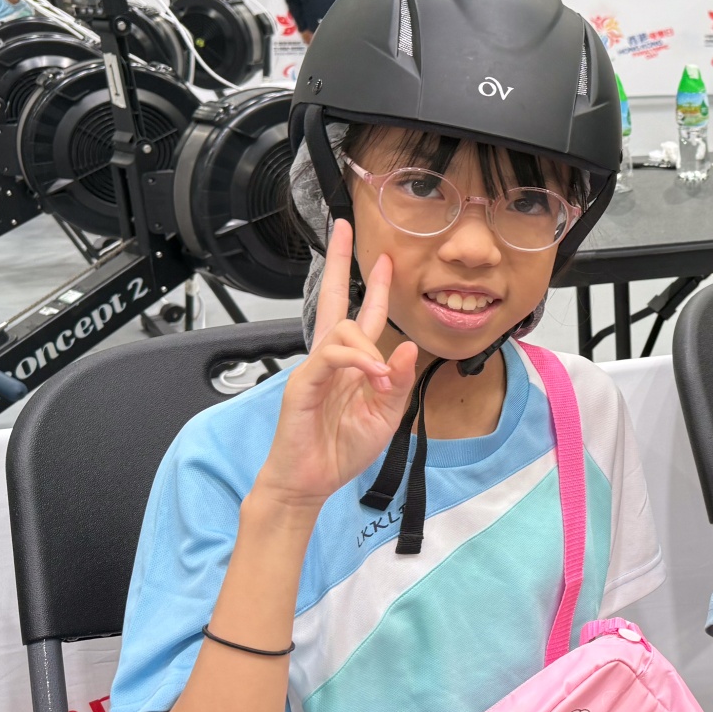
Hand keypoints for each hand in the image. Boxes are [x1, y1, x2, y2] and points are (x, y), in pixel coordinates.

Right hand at [254, 219, 418, 512]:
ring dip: (371, 348)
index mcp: (351, 364)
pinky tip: (373, 375)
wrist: (310, 481)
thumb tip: (408, 346)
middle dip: (341, 263)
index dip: (375, 287)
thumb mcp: (386, 415)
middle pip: (334, 299)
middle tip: (345, 229)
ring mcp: (315, 367)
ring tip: (382, 381)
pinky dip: (357, 360)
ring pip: (341, 328)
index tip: (385, 259)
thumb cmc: (341, 449)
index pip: (363, 315)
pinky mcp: (304, 382)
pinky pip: (332, 355)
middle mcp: (331, 359)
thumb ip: (399, 381)